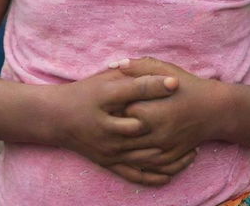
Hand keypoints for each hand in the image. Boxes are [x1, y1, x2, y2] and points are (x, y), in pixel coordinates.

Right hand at [51, 68, 194, 184]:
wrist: (56, 118)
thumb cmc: (84, 93)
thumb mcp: (105, 80)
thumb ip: (132, 75)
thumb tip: (162, 74)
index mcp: (105, 102)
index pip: (134, 92)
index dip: (155, 86)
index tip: (176, 82)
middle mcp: (107, 128)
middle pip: (143, 128)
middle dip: (169, 125)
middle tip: (194, 120)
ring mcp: (108, 149)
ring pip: (144, 156)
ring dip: (169, 155)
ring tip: (192, 150)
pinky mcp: (108, 163)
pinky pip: (134, 174)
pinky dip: (154, 176)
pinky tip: (172, 174)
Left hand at [110, 57, 221, 170]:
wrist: (215, 110)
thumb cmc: (187, 85)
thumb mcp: (165, 70)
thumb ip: (139, 67)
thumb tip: (115, 65)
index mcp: (154, 111)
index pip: (120, 112)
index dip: (111, 106)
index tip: (106, 101)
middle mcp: (158, 134)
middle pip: (124, 135)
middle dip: (114, 127)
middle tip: (105, 118)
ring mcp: (164, 148)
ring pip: (132, 154)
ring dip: (120, 146)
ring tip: (112, 134)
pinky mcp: (170, 157)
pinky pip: (147, 165)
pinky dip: (135, 159)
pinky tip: (127, 150)